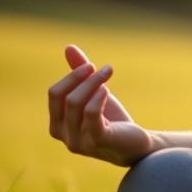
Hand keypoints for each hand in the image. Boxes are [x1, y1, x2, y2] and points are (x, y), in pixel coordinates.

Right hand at [48, 44, 156, 167]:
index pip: (54, 94)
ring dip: (94, 83)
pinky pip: (91, 115)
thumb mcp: (94, 94)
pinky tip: (107, 90)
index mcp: (57, 124)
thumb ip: (80, 74)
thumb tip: (69, 47)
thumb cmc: (112, 119)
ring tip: (108, 73)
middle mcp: (63, 135)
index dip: (72, 76)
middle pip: (63, 97)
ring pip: (76, 103)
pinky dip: (98, 97)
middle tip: (103, 68)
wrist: (136, 144)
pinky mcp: (98, 141)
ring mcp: (78, 142)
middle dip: (81, 77)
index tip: (91, 66)